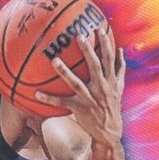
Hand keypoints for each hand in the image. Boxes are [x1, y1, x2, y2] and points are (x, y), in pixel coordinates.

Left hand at [36, 28, 125, 147]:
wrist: (109, 131)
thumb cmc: (112, 106)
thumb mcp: (120, 88)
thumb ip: (120, 69)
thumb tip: (121, 50)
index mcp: (111, 80)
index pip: (109, 58)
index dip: (106, 43)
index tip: (100, 28)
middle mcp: (101, 87)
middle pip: (94, 65)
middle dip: (87, 50)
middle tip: (78, 35)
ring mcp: (90, 98)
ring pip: (76, 83)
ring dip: (64, 71)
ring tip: (54, 60)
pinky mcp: (79, 109)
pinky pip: (62, 102)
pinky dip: (49, 98)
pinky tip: (37, 93)